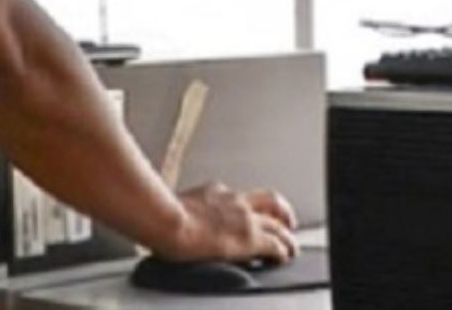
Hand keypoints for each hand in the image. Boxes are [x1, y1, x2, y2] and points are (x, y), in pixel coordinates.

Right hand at [161, 181, 298, 264]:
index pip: (238, 197)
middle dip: (281, 211)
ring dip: (286, 235)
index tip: (249, 212)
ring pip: (277, 223)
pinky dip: (282, 251)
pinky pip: (275, 245)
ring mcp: (244, 217)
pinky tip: (282, 258)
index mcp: (214, 192)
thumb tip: (173, 218)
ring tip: (290, 246)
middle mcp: (234, 200)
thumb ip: (183, 209)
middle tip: (286, 221)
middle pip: (269, 200)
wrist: (166, 219)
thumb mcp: (174, 204)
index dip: (248, 207)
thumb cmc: (160, 215)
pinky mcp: (250, 238)